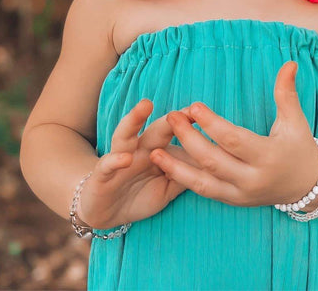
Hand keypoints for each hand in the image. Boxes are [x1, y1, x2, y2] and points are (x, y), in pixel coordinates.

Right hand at [78, 99, 201, 228]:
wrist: (105, 212)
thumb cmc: (139, 195)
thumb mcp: (168, 188)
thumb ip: (186, 174)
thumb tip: (215, 166)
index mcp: (157, 151)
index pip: (175, 133)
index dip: (189, 124)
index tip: (207, 114)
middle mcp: (139, 149)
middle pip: (155, 129)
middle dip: (170, 118)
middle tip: (188, 109)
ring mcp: (119, 158)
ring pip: (126, 134)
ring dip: (135, 119)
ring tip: (146, 106)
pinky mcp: (102, 174)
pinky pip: (108, 164)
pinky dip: (115, 160)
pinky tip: (125, 158)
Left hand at [150, 62, 317, 207]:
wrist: (305, 185)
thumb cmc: (299, 146)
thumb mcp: (295, 119)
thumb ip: (287, 92)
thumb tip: (290, 63)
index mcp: (267, 156)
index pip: (233, 140)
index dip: (212, 124)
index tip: (193, 106)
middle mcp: (252, 179)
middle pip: (213, 159)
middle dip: (189, 139)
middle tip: (171, 116)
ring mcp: (241, 194)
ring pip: (203, 181)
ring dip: (176, 166)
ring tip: (154, 149)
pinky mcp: (232, 201)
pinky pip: (203, 191)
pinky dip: (183, 178)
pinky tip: (166, 164)